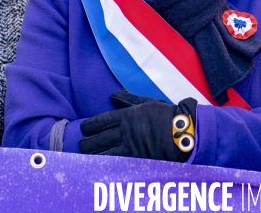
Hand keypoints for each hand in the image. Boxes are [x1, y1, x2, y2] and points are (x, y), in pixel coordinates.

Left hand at [79, 92, 196, 161]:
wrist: (180, 131)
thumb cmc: (165, 114)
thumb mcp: (146, 102)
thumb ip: (129, 100)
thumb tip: (113, 95)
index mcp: (128, 115)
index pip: (103, 120)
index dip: (91, 125)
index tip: (84, 128)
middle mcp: (126, 131)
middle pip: (101, 137)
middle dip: (88, 141)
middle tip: (80, 144)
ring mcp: (131, 146)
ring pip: (106, 152)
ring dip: (93, 154)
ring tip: (85, 156)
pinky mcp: (137, 158)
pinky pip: (118, 162)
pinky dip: (107, 164)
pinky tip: (99, 166)